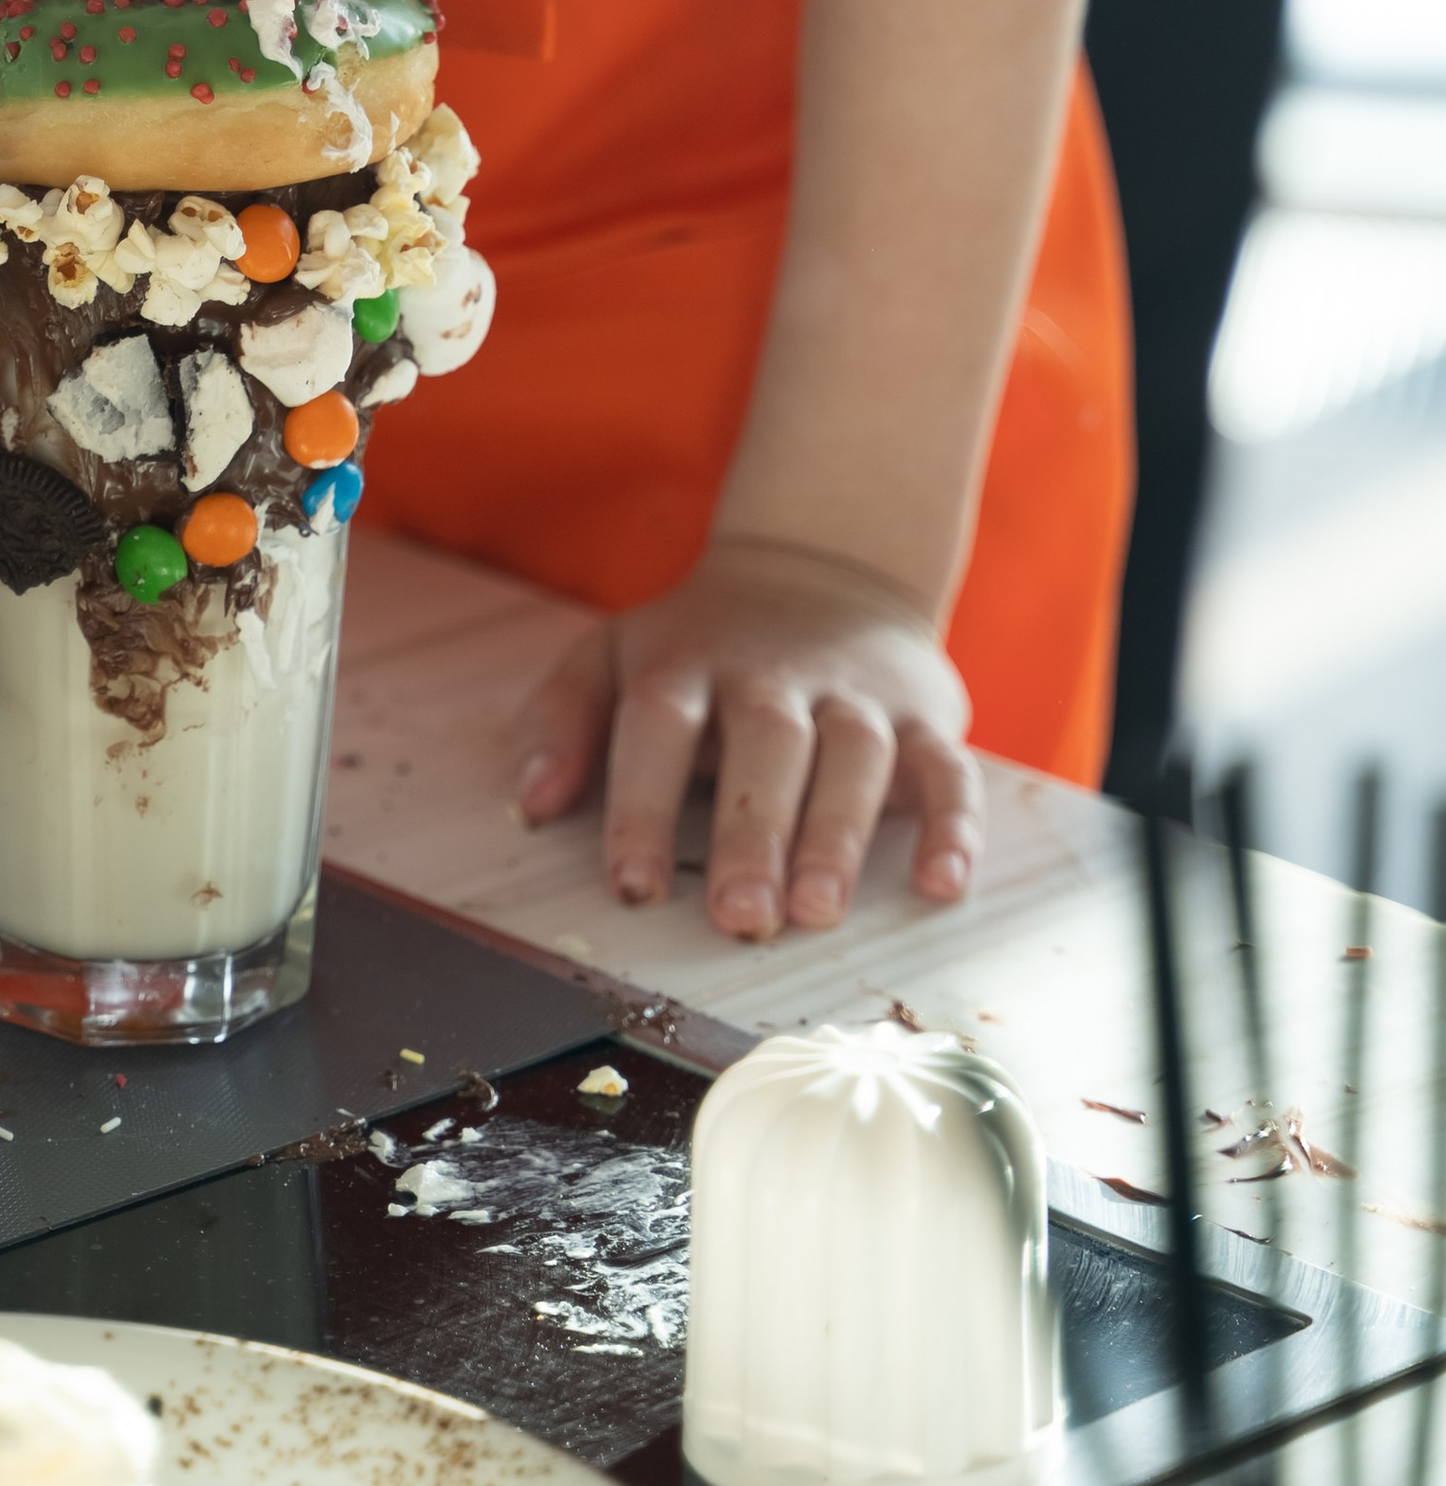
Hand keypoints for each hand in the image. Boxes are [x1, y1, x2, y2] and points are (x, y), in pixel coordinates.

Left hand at [513, 534, 982, 939]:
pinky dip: (954, 825)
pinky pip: (948, 769)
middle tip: (740, 920)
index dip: (641, 805)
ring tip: (817, 912)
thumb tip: (531, 803)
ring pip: (854, 756)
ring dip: (839, 835)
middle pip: (765, 747)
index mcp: (688, 663)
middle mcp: (774, 677)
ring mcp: (855, 694)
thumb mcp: (614, 655)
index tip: (632, 887)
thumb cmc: (700, 645)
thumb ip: (563, 720)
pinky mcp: (924, 716)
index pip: (659, 726)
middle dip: (752, 835)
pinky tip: (943, 884)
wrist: (821, 564)